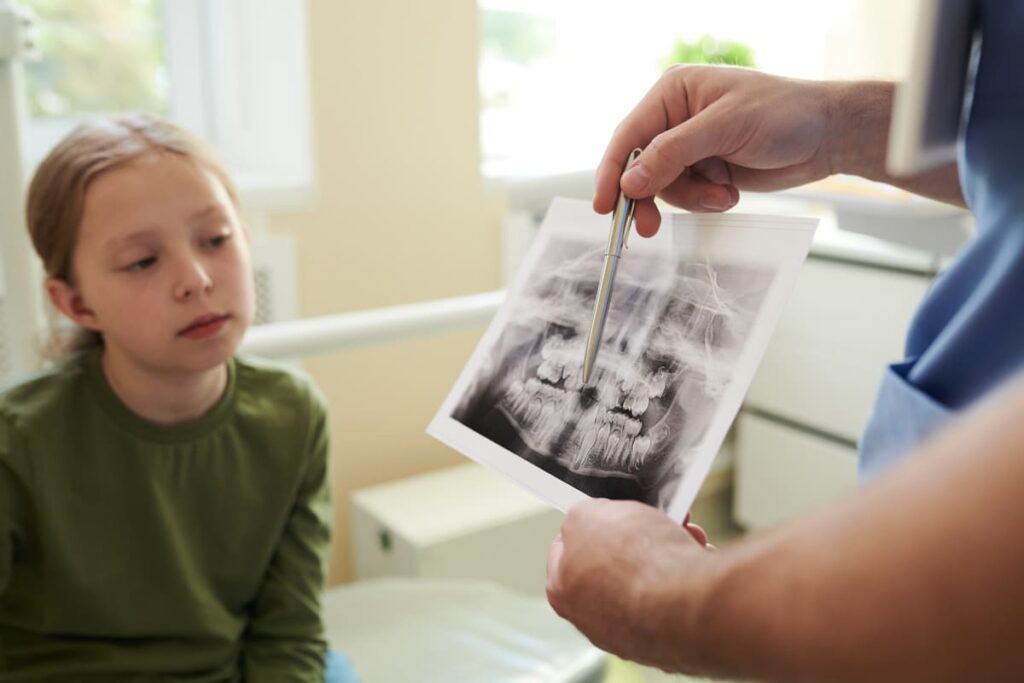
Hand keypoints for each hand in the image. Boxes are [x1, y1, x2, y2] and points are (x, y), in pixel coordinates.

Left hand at [546, 498, 714, 670]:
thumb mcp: (587, 513)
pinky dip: (689, 575)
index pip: (566, 553)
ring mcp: (635, 632)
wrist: (686, 602)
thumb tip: (589, 520)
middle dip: (637, 537)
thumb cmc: (631, 559)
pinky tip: (700, 556)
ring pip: (652, 578)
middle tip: (654, 518)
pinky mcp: (671, 637)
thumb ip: (581, 517)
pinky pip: (679, 595)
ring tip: (686, 532)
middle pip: (615, 564)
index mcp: (564, 592)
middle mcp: (595, 620)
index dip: (586, 526)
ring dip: (669, 550)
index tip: (606, 512)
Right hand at [595, 65, 835, 235]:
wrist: (828, 135)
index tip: (604, 204)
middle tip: (647, 227)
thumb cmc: (785, 113)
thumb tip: (630, 181)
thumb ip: (673, 154)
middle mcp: (675, 118)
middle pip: (640, 167)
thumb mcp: (724, 128)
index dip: (613, 172)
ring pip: (664, 187)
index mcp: (673, 93)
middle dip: (651, 196)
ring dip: (691, 198)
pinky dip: (706, 200)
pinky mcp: (706, 169)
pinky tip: (730, 192)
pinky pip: (687, 196)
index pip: (630, 136)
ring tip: (723, 194)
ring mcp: (690, 147)